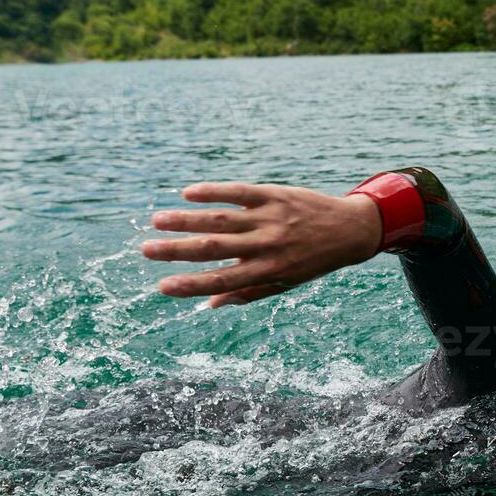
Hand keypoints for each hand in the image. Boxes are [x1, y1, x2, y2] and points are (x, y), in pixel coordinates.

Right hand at [143, 183, 381, 307]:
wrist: (350, 230)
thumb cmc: (313, 261)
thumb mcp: (287, 282)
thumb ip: (249, 292)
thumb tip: (211, 304)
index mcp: (269, 270)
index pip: (223, 280)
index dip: (192, 285)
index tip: (163, 287)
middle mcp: (268, 245)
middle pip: (215, 247)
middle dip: (178, 250)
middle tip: (145, 250)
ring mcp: (270, 218)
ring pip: (221, 218)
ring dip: (186, 219)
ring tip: (157, 220)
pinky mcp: (274, 194)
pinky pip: (238, 191)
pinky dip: (212, 191)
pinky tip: (188, 193)